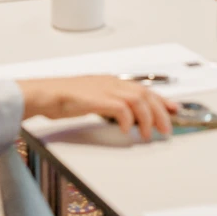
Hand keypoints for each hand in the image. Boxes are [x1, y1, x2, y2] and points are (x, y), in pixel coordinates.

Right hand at [18, 76, 179, 140]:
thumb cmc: (62, 98)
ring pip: (138, 100)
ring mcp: (104, 89)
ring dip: (147, 119)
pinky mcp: (97, 99)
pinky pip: (121, 108)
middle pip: (145, 94)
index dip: (161, 100)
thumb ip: (108, 104)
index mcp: (111, 81)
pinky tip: (127, 130)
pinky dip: (128, 120)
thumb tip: (123, 117)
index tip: (173, 110)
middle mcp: (111, 82)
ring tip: (149, 134)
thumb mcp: (91, 99)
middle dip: (160, 113)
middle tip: (167, 129)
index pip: (143, 89)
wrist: (43, 94)